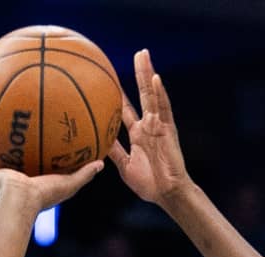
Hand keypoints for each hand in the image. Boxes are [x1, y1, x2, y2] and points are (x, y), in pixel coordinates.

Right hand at [0, 147, 102, 212]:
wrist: (22, 200)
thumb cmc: (46, 194)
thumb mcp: (69, 183)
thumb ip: (85, 174)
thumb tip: (101, 164)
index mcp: (37, 182)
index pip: (39, 166)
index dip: (41, 156)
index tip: (44, 143)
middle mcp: (20, 180)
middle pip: (17, 162)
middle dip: (16, 151)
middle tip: (18, 134)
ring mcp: (5, 179)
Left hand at [109, 49, 191, 205]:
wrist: (167, 194)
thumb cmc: (149, 184)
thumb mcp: (124, 165)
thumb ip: (113, 151)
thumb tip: (96, 142)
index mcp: (138, 134)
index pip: (126, 109)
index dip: (119, 93)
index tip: (109, 78)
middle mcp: (149, 125)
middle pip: (142, 94)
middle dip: (139, 74)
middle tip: (137, 53)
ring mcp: (159, 125)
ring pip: (152, 95)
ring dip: (148, 74)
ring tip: (143, 55)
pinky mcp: (169, 129)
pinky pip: (164, 108)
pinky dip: (160, 93)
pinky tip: (156, 79)